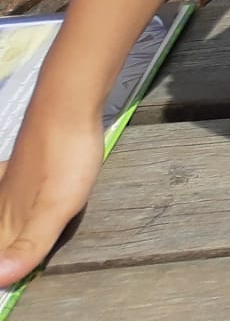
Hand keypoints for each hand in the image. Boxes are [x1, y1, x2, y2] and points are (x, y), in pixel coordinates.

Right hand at [0, 105, 107, 286]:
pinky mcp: (22, 169)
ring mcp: (9, 184)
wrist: (67, 106)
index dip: (5, 268)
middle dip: (7, 251)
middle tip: (12, 268)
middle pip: (0, 237)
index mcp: (6, 222)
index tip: (9, 278)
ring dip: (8, 237)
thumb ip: (28, 247)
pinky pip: (6, 198)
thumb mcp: (55, 209)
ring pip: (1, 218)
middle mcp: (1, 205)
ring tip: (13, 248)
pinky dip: (8, 212)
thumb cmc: (64, 158)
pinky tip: (15, 208)